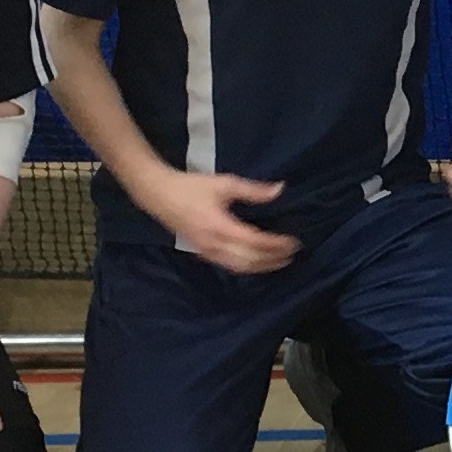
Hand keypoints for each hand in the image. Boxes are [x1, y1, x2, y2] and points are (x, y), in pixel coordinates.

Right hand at [143, 166, 294, 273]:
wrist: (157, 194)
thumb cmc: (191, 186)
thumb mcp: (224, 183)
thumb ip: (253, 190)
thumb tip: (280, 190)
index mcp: (220, 227)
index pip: (256, 242)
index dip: (277, 244)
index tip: (294, 242)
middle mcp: (214, 245)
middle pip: (250, 260)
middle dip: (273, 259)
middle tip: (292, 254)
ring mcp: (207, 252)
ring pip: (240, 267)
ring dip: (262, 267)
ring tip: (280, 262)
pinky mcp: (202, 253)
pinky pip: (229, 266)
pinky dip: (247, 267)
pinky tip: (257, 263)